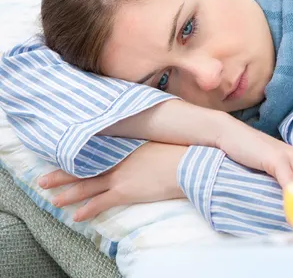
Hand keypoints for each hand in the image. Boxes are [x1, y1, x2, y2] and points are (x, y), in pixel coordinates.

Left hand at [39, 142, 187, 221]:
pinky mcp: (125, 192)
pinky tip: (76, 216)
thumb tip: (140, 144)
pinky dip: (87, 210)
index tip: (62, 157)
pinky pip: (100, 202)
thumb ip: (142, 143)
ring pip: (86, 186)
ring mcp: (118, 176)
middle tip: (43, 180)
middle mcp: (116, 161)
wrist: (185, 164)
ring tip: (54, 200)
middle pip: (82, 169)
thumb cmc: (176, 152)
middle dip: (61, 176)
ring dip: (68, 194)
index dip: (76, 157)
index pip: (93, 153)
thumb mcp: (157, 141)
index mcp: (123, 148)